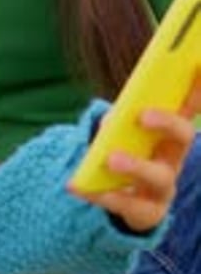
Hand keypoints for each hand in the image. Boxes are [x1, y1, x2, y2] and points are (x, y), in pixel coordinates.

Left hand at [71, 74, 200, 232]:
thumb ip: (121, 117)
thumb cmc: (127, 151)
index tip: (199, 61)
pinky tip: (84, 188)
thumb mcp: (123, 129)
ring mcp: (164, 186)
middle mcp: (174, 156)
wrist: (126, 200)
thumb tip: (113, 119)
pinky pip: (131, 206)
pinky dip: (107, 196)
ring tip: (111, 160)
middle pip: (183, 136)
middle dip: (167, 122)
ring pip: (160, 177)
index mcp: (171, 131)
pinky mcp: (148, 212)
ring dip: (136, 166)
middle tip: (142, 115)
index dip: (199, 85)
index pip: (190, 104)